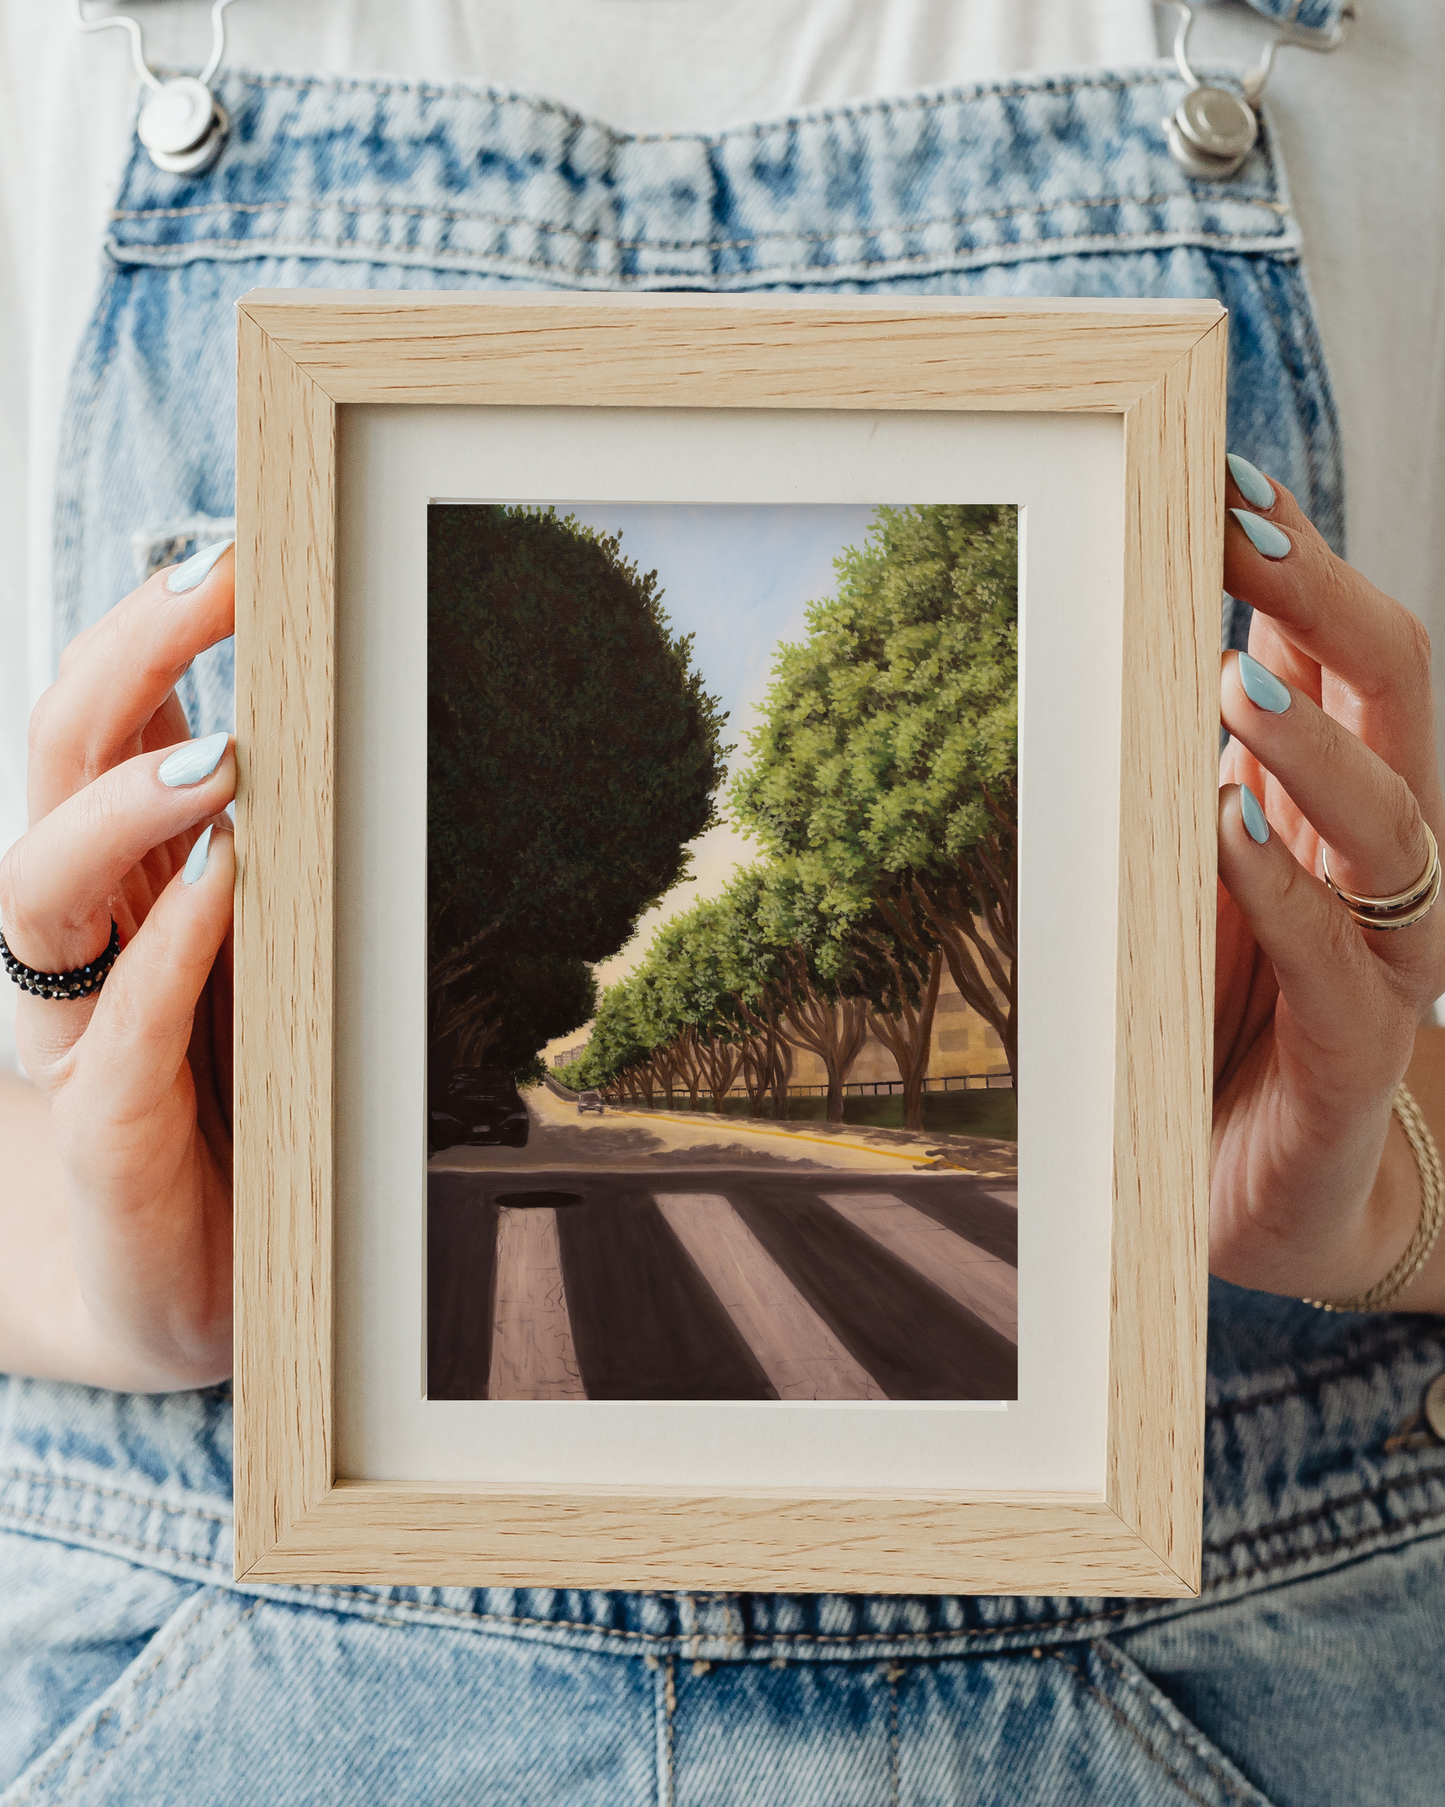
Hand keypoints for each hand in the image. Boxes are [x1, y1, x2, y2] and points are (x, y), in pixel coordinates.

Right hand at [0, 546, 235, 1387]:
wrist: (188, 1289)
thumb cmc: (247, 1110)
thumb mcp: (276, 964)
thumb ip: (288, 862)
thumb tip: (364, 744)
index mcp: (126, 878)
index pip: (109, 722)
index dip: (152, 628)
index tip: (241, 546)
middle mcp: (87, 937)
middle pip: (57, 759)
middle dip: (127, 656)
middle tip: (222, 579)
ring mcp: (82, 1032)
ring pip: (42, 882)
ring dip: (121, 802)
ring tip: (222, 756)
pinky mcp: (107, 1135)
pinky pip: (118, 1037)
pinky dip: (169, 955)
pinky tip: (221, 888)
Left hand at [1214, 465, 1444, 1308]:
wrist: (1271, 1193)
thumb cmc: (1221, 1014)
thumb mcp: (1197, 873)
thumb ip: (1192, 774)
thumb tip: (1147, 649)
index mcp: (1348, 796)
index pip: (1348, 650)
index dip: (1305, 560)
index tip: (1228, 479)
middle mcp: (1386, 858)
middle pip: (1398, 693)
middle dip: (1323, 602)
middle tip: (1240, 535)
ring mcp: (1387, 957)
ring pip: (1396, 821)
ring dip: (1317, 744)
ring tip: (1237, 683)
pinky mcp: (1355, 1056)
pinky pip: (1340, 963)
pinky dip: (1286, 892)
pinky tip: (1231, 835)